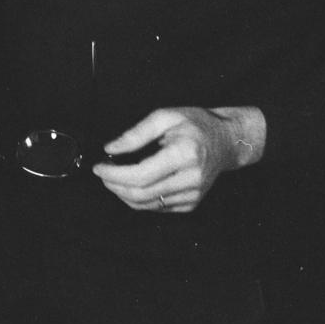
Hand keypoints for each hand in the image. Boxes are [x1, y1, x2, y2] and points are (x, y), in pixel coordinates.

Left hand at [92, 105, 265, 213]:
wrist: (226, 141)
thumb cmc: (196, 124)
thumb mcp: (166, 116)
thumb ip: (137, 133)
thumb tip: (111, 148)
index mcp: (185, 154)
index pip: (141, 174)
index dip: (115, 174)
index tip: (98, 167)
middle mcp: (191, 178)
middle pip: (141, 194)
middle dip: (115, 186)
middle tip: (102, 173)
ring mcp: (193, 195)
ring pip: (147, 205)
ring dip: (124, 194)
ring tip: (114, 178)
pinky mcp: (191, 204)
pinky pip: (157, 207)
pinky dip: (140, 199)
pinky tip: (134, 184)